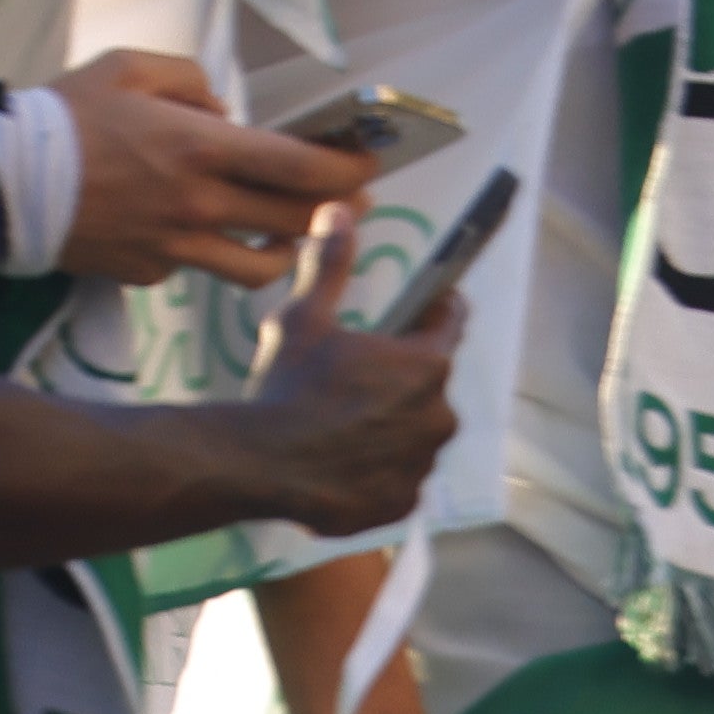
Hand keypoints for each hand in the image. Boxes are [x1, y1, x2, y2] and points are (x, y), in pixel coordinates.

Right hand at [55, 50, 376, 286]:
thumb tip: (225, 111)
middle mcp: (200, 205)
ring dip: (289, 246)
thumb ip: (190, 81)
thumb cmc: (63, 114)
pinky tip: (210, 233)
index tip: (369, 163)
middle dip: (338, 209)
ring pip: (265, 264)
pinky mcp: (154, 275)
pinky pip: (204, 269)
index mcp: (201, 147)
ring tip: (293, 227)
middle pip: (298, 220)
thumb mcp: (127, 68)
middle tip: (353, 197)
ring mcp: (179, 249)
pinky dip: (217, 252)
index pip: (303, 169)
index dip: (349, 170)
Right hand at [229, 201, 463, 537]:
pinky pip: (397, 477)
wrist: (262, 466)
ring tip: (341, 420)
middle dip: (399, 376)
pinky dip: (376, 469)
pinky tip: (340, 461)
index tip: (427, 300)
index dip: (437, 308)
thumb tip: (341, 210)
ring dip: (389, 424)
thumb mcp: (304, 317)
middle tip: (354, 372)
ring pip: (413, 434)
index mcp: (426, 367)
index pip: (450, 324)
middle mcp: (440, 418)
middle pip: (428, 385)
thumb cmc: (289, 387)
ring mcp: (424, 465)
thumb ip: (330, 265)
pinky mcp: (404, 503)